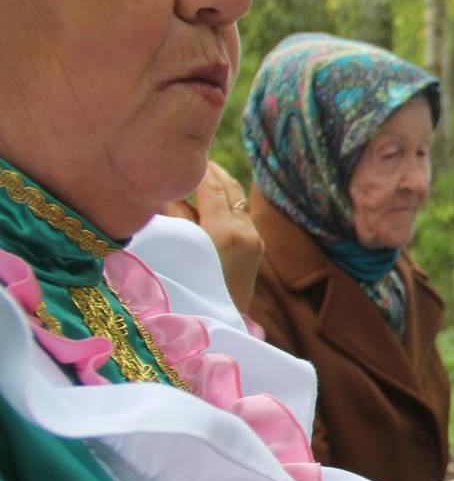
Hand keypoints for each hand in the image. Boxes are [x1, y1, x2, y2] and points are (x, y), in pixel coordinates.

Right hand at [162, 161, 262, 313]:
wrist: (218, 326)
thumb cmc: (188, 289)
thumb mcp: (177, 248)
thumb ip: (175, 215)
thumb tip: (170, 189)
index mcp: (225, 230)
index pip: (211, 186)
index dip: (196, 169)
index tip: (182, 155)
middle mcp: (246, 231)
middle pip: (229, 188)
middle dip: (211, 172)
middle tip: (193, 158)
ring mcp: (255, 239)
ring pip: (237, 200)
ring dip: (219, 187)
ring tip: (198, 176)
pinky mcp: (257, 248)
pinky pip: (240, 216)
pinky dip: (225, 204)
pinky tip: (209, 202)